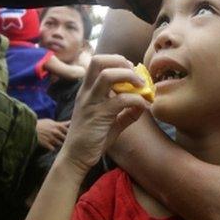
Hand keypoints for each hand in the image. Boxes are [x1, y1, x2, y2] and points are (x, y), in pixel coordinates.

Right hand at [35, 119, 68, 150]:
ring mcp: (51, 138)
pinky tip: (52, 148)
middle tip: (68, 143)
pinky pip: (53, 149)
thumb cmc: (42, 125)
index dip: (71, 134)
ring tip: (59, 146)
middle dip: (67, 141)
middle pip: (66, 139)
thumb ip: (62, 123)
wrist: (30, 128)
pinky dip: (53, 149)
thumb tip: (71, 122)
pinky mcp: (46, 144)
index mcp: (58, 126)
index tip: (71, 136)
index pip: (69, 131)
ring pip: (60, 144)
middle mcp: (55, 132)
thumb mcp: (51, 122)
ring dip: (60, 145)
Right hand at [61, 55, 150, 171]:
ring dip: (128, 76)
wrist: (76, 158)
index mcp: (87, 91)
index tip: (131, 71)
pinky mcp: (98, 116)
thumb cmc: (92, 140)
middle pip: (99, 61)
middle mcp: (86, 93)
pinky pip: (120, 100)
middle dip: (120, 61)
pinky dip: (136, 99)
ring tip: (141, 86)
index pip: (98, 62)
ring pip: (107, 75)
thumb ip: (125, 113)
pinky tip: (143, 106)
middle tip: (136, 74)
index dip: (116, 61)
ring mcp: (91, 103)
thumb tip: (143, 105)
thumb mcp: (110, 123)